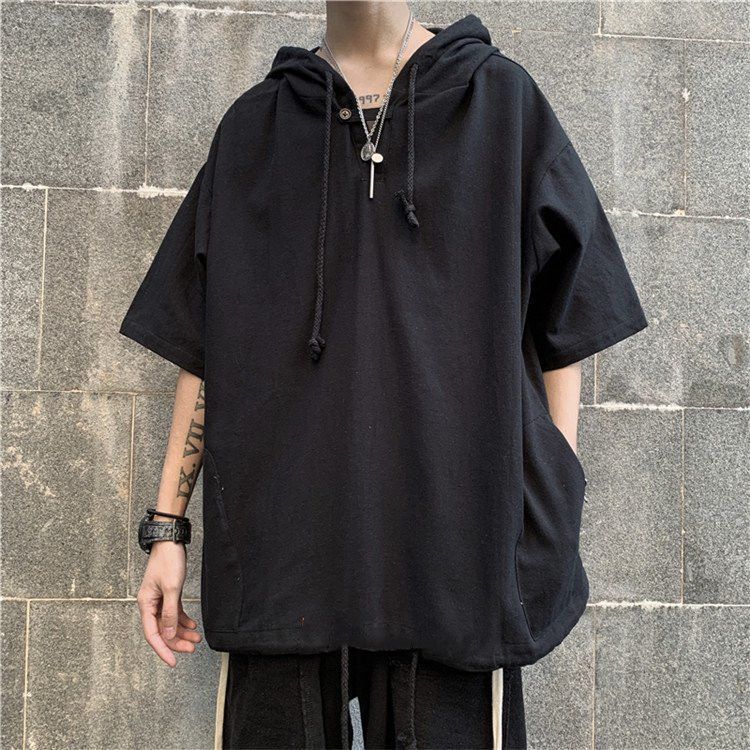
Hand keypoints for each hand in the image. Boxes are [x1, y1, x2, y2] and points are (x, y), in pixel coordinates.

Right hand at [137, 541, 201, 666]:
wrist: (170, 542)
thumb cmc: (168, 561)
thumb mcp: (172, 589)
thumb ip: (170, 613)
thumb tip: (167, 634)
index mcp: (146, 604)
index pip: (153, 634)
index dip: (163, 649)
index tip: (173, 662)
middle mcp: (150, 604)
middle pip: (162, 631)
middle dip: (176, 642)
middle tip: (192, 649)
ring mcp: (159, 600)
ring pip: (169, 623)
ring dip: (181, 632)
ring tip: (196, 639)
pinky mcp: (168, 594)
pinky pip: (174, 613)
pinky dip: (183, 621)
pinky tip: (193, 626)